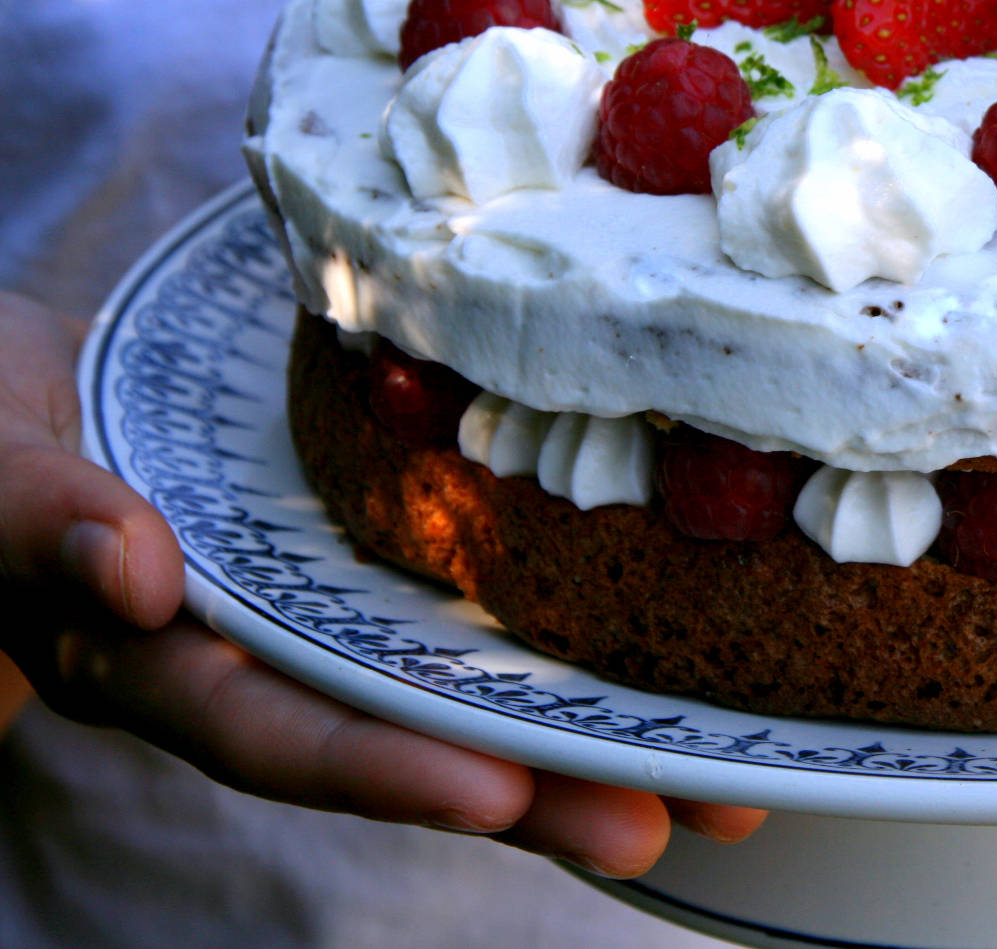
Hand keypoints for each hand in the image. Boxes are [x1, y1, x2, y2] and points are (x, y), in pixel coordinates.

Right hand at [0, 289, 763, 876]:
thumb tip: (134, 573)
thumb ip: (37, 516)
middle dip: (538, 787)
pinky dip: (560, 630)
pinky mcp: (362, 554)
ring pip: (457, 686)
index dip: (383, 769)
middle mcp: (252, 657)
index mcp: (150, 661)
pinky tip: (666, 645)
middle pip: (403, 737)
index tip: (498, 791)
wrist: (19, 387)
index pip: (275, 728)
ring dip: (584, 732)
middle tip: (677, 814)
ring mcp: (315, 610)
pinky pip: (463, 602)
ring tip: (721, 771)